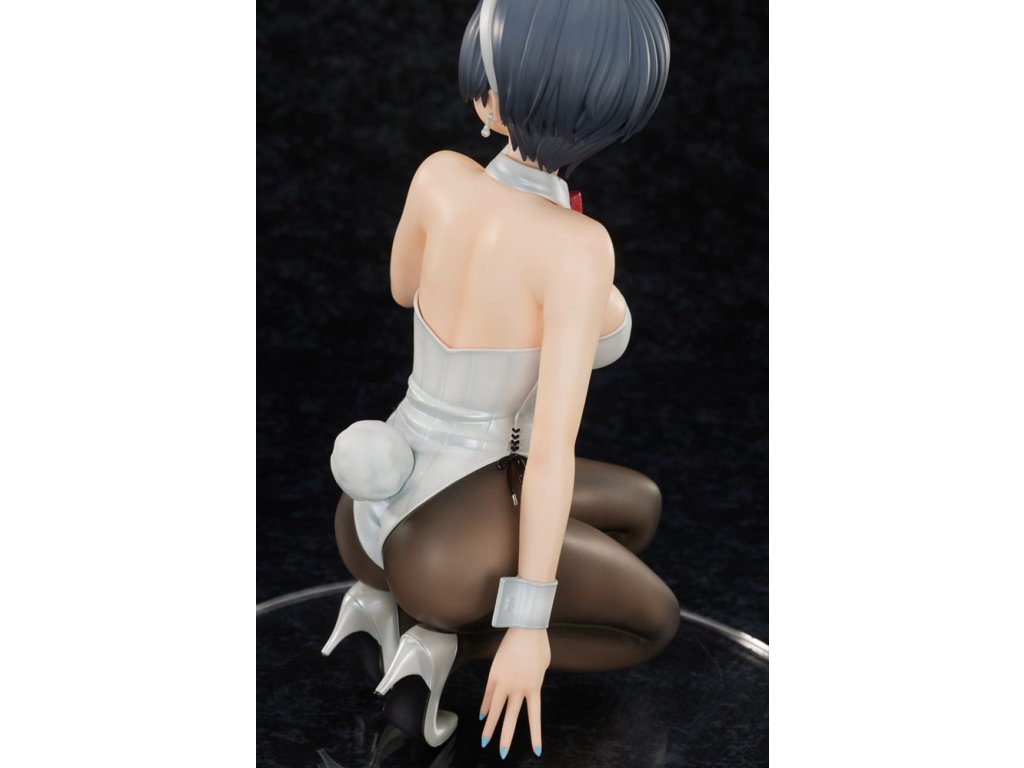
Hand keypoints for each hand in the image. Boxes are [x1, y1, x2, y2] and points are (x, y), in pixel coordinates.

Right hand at [480, 626, 550, 758]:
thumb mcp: (543, 665)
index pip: (534, 717)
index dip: (535, 735)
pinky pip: (488, 694)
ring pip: (495, 710)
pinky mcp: (494, 674)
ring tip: (485, 742)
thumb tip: (528, 683)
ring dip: (490, 727)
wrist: (526, 627)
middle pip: (510, 718)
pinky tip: (483, 717)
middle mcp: (518, 688)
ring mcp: (504, 682)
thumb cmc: (539, 644)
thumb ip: (536, 678)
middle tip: (502, 753)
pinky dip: (485, 706)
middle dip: (506, 737)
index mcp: (534, 687)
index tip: (536, 751)